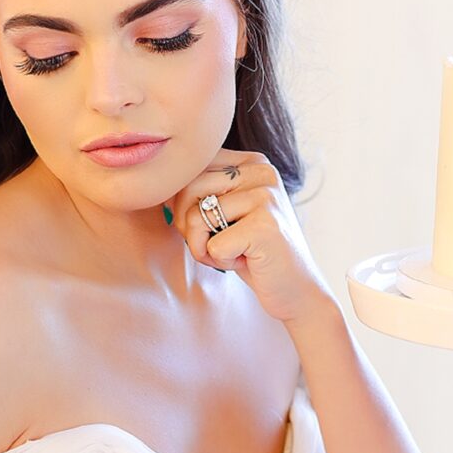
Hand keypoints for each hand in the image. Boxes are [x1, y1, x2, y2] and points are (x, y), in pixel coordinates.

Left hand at [167, 148, 333, 324]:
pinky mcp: (265, 224)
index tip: (206, 226)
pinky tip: (247, 261)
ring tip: (234, 252)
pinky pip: (211, 244)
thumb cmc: (253, 253)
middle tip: (216, 244)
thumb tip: (158, 188)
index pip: (192, 168)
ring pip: (195, 217)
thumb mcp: (227, 214)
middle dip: (189, 227)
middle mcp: (262, 171)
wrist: (295, 290)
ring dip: (204, 247)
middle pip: (188, 189)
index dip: (183, 203)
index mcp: (252, 161)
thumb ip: (200, 193)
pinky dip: (221, 261)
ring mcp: (266, 195)